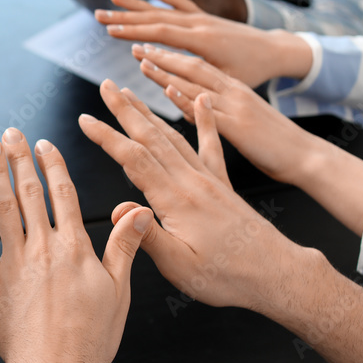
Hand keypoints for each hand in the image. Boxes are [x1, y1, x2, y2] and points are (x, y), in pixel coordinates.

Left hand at [0, 129, 147, 362]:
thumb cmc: (89, 340)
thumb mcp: (119, 290)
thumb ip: (125, 245)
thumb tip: (138, 211)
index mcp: (75, 248)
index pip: (63, 194)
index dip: (53, 165)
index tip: (44, 145)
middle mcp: (44, 248)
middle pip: (31, 192)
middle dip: (20, 159)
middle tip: (11, 133)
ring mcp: (15, 263)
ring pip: (3, 208)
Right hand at [78, 80, 308, 313]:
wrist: (277, 274)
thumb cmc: (227, 277)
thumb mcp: (179, 266)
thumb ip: (146, 236)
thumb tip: (119, 211)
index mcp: (176, 200)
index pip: (134, 159)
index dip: (106, 137)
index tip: (84, 119)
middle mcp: (192, 181)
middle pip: (151, 137)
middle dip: (125, 109)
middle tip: (106, 86)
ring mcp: (209, 179)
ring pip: (174, 136)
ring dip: (150, 111)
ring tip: (133, 92)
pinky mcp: (223, 184)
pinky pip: (211, 145)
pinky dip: (205, 120)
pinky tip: (200, 100)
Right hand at [99, 0, 312, 87]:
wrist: (277, 50)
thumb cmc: (253, 71)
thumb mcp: (228, 82)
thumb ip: (198, 83)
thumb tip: (168, 88)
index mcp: (204, 41)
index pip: (162, 34)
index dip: (135, 33)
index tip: (110, 32)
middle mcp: (201, 24)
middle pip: (156, 18)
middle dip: (126, 17)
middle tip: (99, 15)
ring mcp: (202, 17)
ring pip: (163, 7)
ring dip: (136, 2)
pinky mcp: (205, 15)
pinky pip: (179, 1)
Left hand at [132, 44, 321, 184]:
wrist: (307, 156)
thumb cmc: (275, 142)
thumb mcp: (245, 119)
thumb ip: (222, 110)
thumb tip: (199, 106)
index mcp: (235, 89)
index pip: (198, 67)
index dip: (172, 56)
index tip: (150, 49)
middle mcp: (234, 92)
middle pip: (192, 67)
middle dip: (163, 56)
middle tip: (138, 45)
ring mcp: (236, 107)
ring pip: (196, 83)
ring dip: (167, 72)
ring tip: (142, 61)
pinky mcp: (239, 126)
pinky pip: (208, 110)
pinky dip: (187, 99)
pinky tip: (168, 90)